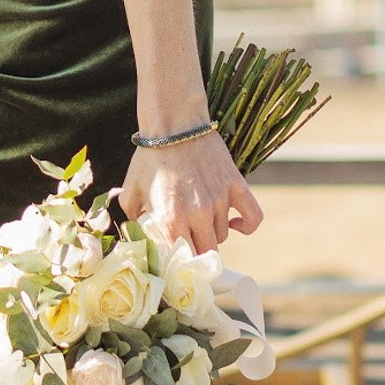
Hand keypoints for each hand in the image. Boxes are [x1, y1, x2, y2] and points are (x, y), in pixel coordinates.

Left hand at [120, 128, 261, 255]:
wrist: (174, 124)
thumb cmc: (150, 158)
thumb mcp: (131, 191)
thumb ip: (134, 220)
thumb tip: (140, 237)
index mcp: (171, 218)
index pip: (181, 258)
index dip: (178, 260)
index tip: (175, 257)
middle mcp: (198, 213)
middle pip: (206, 252)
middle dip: (196, 250)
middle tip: (188, 240)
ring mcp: (220, 200)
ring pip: (223, 235)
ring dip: (212, 232)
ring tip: (200, 219)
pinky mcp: (236, 186)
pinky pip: (254, 217)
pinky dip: (246, 226)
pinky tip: (235, 224)